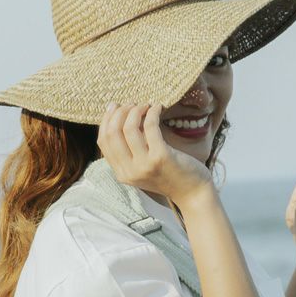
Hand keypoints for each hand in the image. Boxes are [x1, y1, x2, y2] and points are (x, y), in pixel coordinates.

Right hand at [97, 102, 214, 206]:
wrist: (192, 192)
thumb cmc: (169, 175)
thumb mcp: (142, 166)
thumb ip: (130, 150)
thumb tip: (121, 116)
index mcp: (121, 174)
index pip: (103, 142)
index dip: (107, 120)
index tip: (116, 107)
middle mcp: (129, 171)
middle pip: (112, 133)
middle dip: (120, 112)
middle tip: (132, 104)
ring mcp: (144, 165)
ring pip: (128, 128)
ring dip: (136, 110)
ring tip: (145, 105)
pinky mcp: (160, 157)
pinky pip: (150, 126)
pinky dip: (152, 112)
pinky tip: (158, 107)